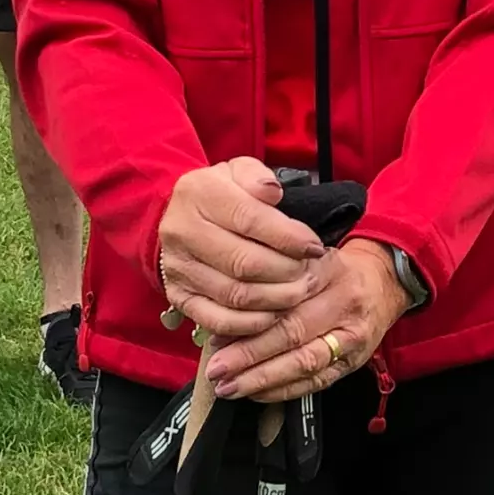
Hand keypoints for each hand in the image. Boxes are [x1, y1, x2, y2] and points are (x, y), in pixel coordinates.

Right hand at [158, 157, 327, 340]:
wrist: (181, 216)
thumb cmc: (222, 193)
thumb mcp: (239, 171)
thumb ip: (258, 177)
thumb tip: (273, 191)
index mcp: (198, 193)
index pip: (250, 219)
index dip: (288, 237)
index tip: (314, 247)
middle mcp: (182, 231)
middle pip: (243, 262)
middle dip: (285, 271)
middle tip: (310, 274)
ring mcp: (178, 268)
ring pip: (234, 295)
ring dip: (275, 299)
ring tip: (299, 292)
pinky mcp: (179, 297)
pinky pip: (218, 320)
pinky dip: (252, 323)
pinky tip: (274, 314)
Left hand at [204, 238, 411, 402]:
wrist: (383, 283)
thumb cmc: (335, 271)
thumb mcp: (310, 258)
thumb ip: (276, 277)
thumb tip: (227, 311)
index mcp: (329, 270)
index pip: (286, 295)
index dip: (250, 317)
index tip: (217, 332)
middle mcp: (343, 303)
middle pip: (293, 331)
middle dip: (250, 354)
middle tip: (216, 367)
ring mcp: (351, 337)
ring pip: (304, 362)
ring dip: (262, 378)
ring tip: (229, 386)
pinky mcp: (352, 363)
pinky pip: (315, 383)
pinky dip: (283, 390)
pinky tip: (256, 393)